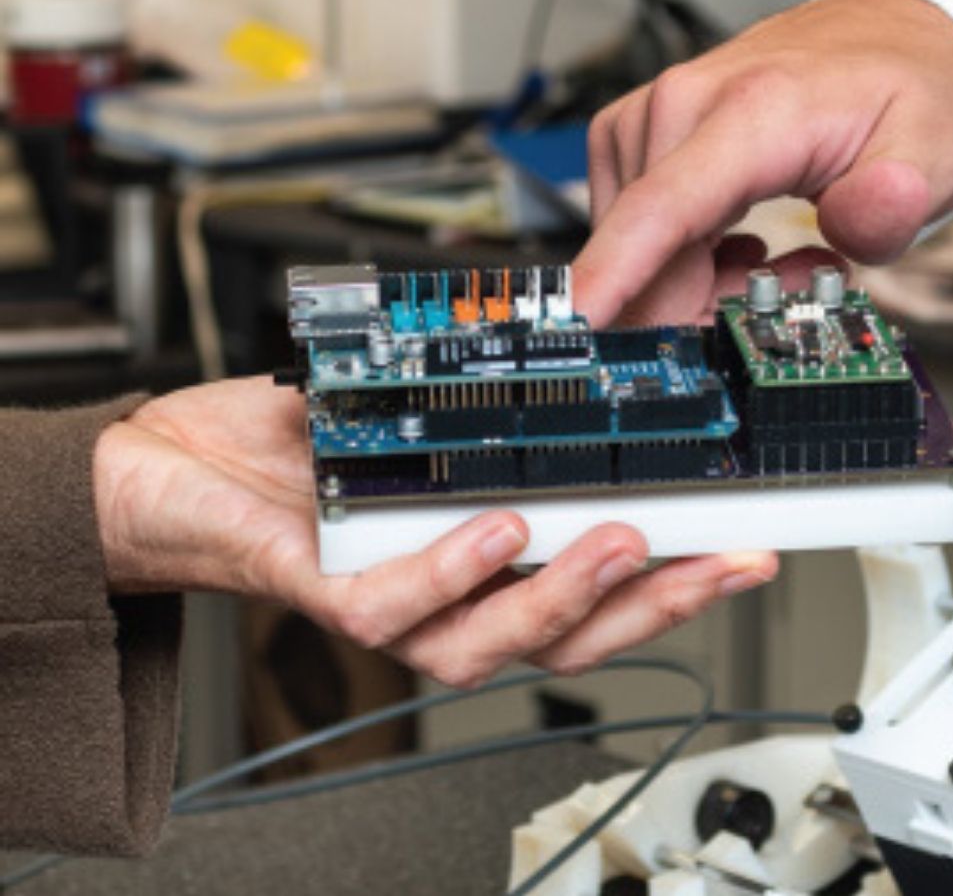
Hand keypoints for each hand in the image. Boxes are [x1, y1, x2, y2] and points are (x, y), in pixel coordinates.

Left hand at [92, 377, 776, 685]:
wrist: (168, 467)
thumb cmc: (296, 447)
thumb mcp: (423, 412)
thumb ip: (500, 406)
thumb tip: (594, 353)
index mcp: (483, 560)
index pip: (594, 593)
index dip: (672, 585)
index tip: (742, 551)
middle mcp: (447, 597)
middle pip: (569, 637)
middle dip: (657, 606)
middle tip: (725, 563)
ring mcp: (390, 603)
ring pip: (492, 641)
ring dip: (567, 597)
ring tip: (623, 546)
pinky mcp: (326, 593)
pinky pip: (396, 605)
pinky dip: (451, 570)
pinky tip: (495, 531)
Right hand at [574, 0, 952, 325]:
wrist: (885, 44)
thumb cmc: (902, 96)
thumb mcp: (933, 150)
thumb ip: (899, 197)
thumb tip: (864, 222)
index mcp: (752, 111)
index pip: (663, 206)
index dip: (614, 273)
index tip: (575, 321)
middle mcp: (682, 107)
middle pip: (647, 257)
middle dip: (706, 309)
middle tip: (795, 285)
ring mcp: (650, 123)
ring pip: (640, 257)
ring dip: (702, 287)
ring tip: (780, 257)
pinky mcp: (636, 140)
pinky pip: (640, 237)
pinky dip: (685, 263)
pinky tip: (741, 246)